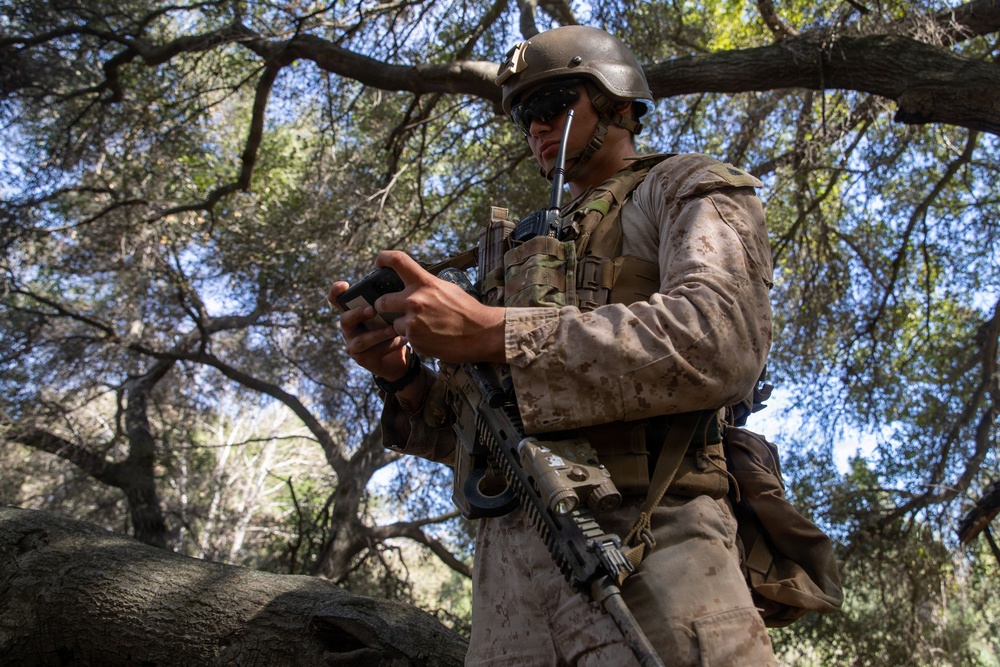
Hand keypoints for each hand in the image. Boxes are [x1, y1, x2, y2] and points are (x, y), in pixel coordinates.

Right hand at [327, 280, 409, 381]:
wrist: (399, 359)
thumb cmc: (392, 330)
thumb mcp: (390, 314)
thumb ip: (388, 303)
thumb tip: (398, 287)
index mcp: (354, 314)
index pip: (337, 301)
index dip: (336, 292)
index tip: (344, 285)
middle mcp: (349, 329)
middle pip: (345, 320)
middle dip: (358, 314)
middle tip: (372, 309)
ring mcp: (354, 346)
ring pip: (361, 340)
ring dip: (378, 334)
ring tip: (393, 329)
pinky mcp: (363, 360)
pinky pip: (374, 352)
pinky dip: (389, 345)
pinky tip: (402, 340)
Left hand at [373, 251, 505, 363]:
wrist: (481, 335)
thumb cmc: (467, 310)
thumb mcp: (447, 289)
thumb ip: (426, 286)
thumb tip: (412, 284)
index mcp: (424, 283)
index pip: (397, 261)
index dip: (383, 258)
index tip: (378, 263)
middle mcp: (414, 301)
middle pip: (381, 302)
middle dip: (382, 307)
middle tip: (388, 309)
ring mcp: (413, 323)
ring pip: (393, 324)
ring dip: (402, 326)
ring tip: (423, 327)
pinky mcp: (415, 341)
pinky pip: (406, 338)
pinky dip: (415, 338)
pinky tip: (431, 337)